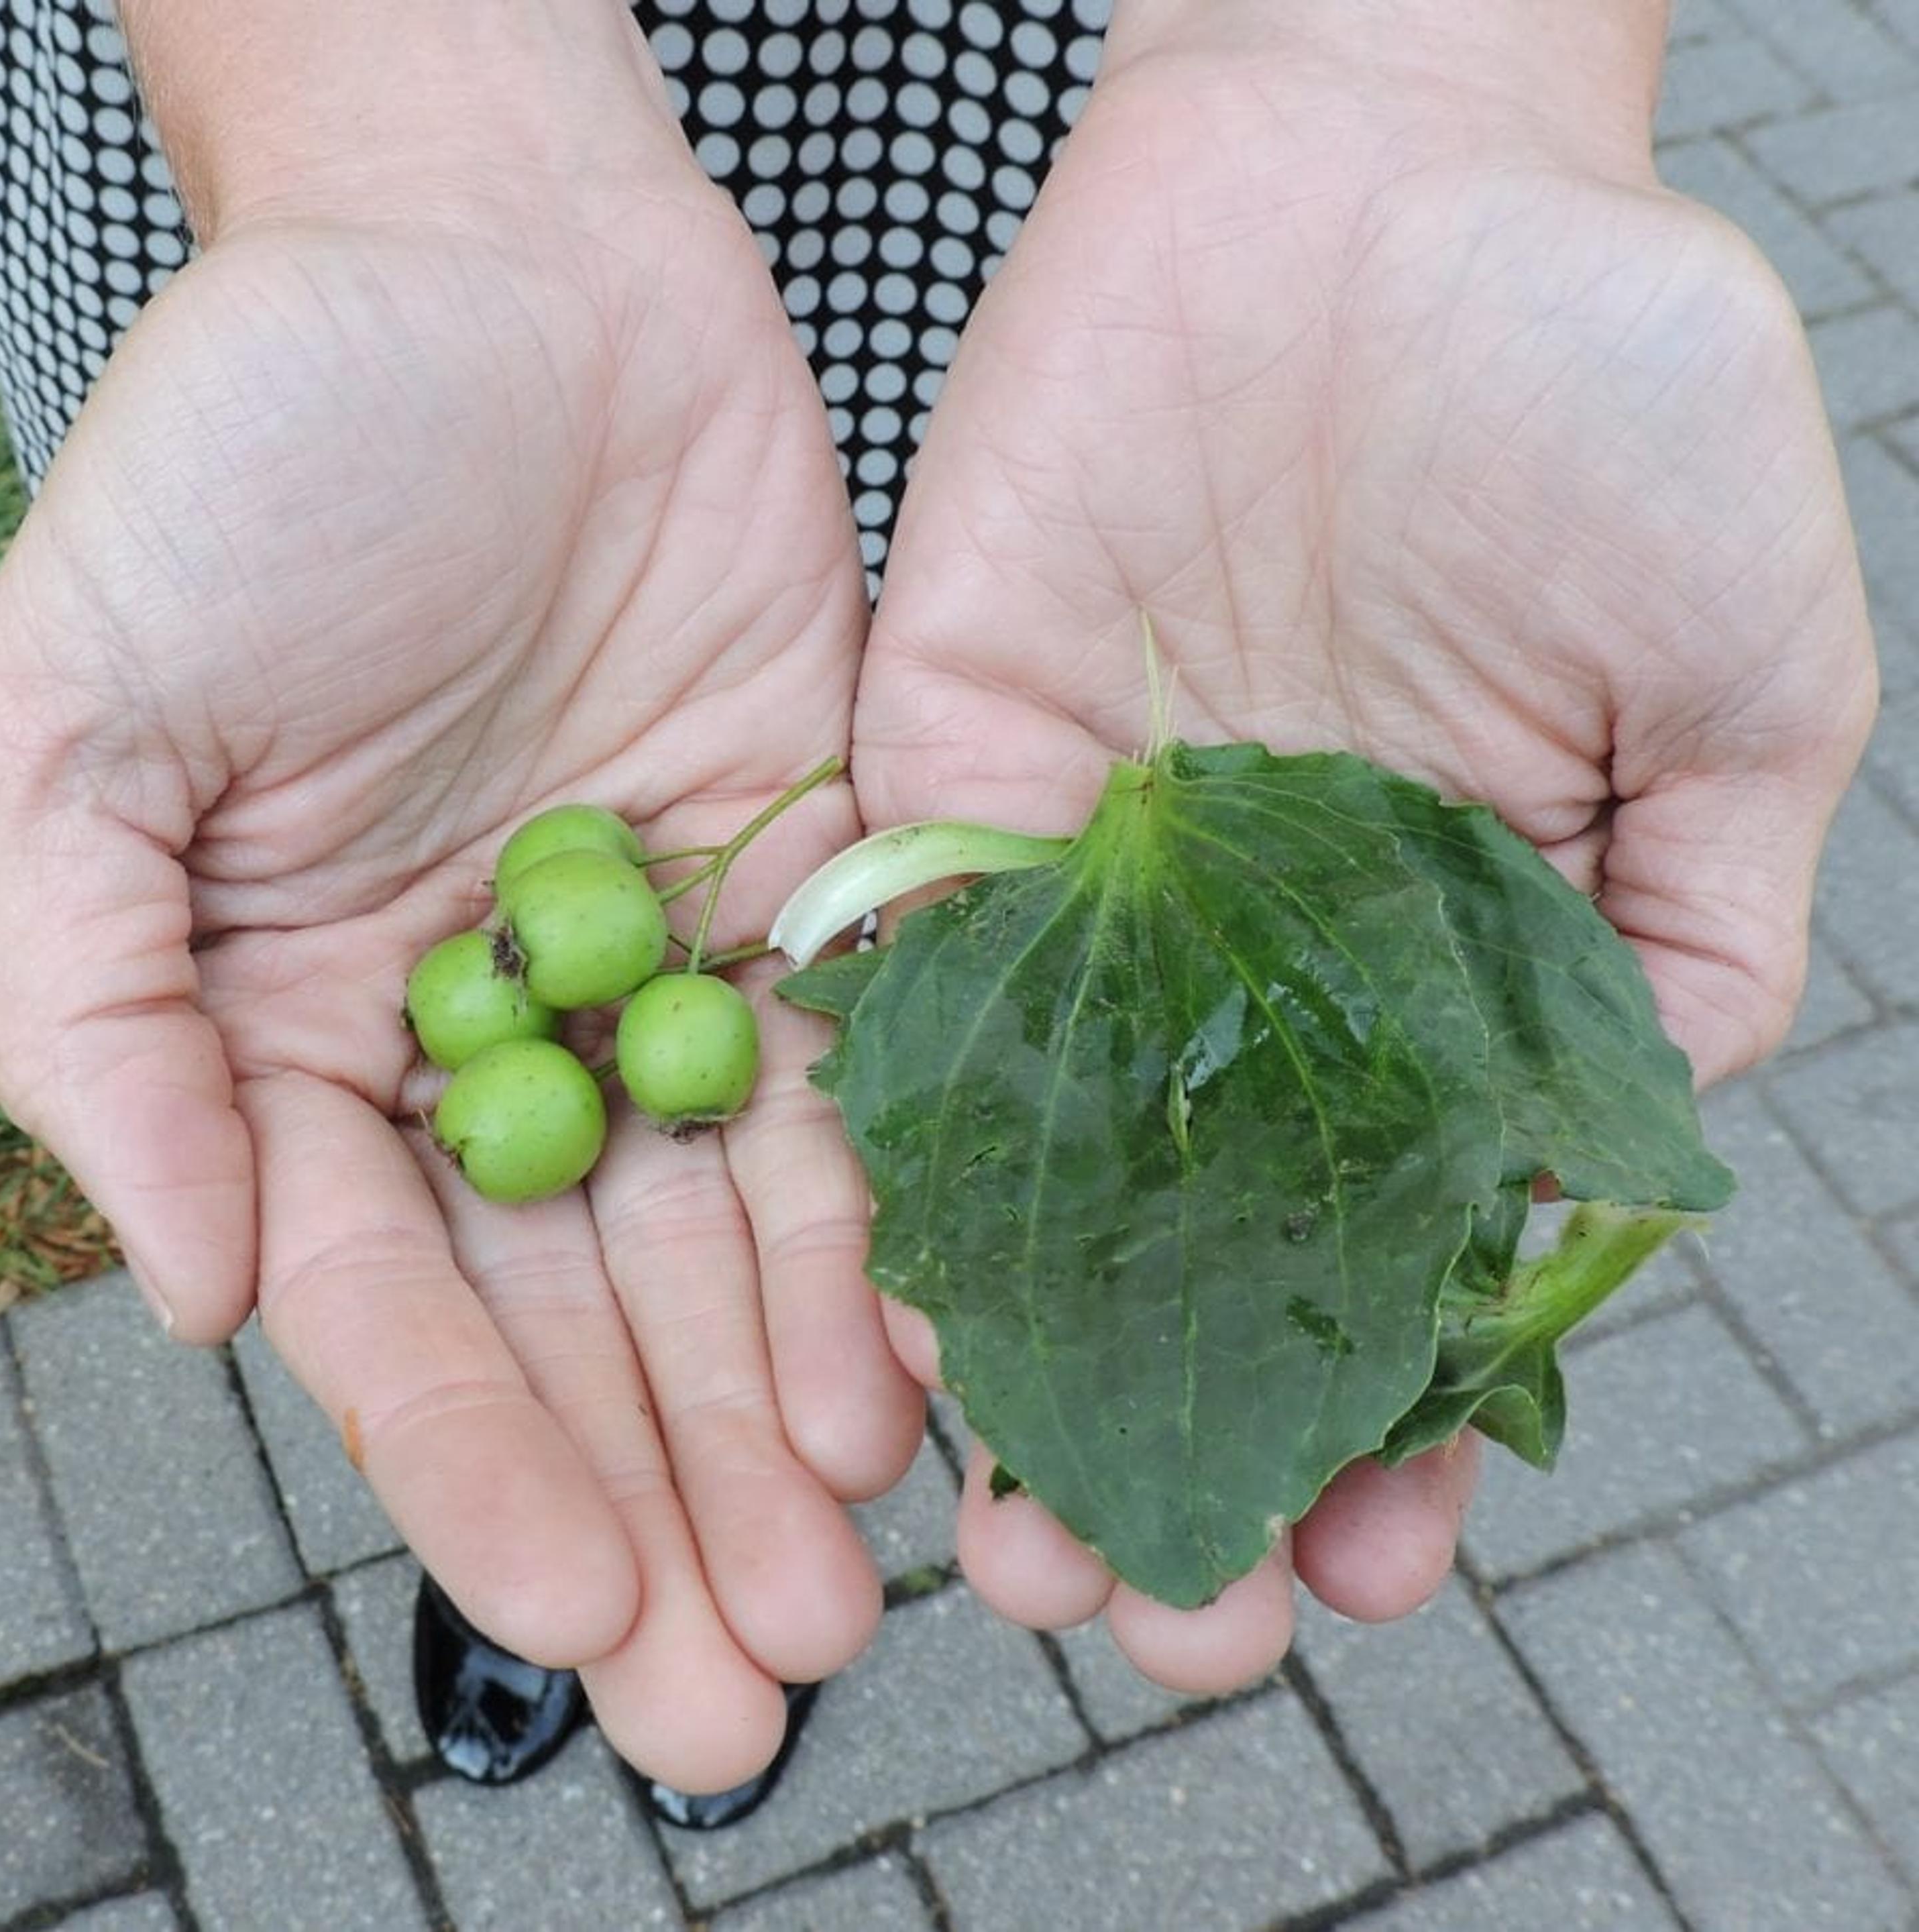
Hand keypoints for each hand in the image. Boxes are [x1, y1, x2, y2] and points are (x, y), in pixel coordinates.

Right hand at [0, 32, 922, 1789]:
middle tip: (748, 1705)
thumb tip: (177, 1293)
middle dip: (655, 1511)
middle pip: (571, 1320)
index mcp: (286, 1027)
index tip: (566, 1618)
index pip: (377, 1300)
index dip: (469, 1462)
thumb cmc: (250, 445)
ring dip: (778, 1433)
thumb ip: (93, 1010)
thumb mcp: (66, 712)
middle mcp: (473, 1031)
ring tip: (848, 1614)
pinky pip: (844, 1093)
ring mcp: (644, 967)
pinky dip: (879, 1244)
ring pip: (718, 1249)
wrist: (486, 245)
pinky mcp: (801, 883)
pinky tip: (922, 1394)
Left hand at [855, 3, 1874, 1687]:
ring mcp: (1080, 886)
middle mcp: (1240, 963)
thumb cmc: (1599, 381)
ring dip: (1002, 1371)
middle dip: (1162, 1442)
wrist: (1385, 163)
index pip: (1398, 1254)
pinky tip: (870, 1318)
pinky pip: (890, 989)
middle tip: (1130, 1624)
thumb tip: (1628, 1178)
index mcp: (1431, 968)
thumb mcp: (1738, 680)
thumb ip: (1687, 934)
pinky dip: (876, 1151)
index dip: (1389, 1427)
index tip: (1357, 1573)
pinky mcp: (940, 776)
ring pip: (1023, 1178)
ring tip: (988, 1548)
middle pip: (1188, 1259)